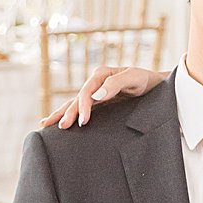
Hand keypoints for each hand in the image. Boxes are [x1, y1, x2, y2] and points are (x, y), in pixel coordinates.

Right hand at [41, 64, 165, 129]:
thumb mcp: (134, 78)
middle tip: (60, 127)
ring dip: (62, 113)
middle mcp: (96, 82)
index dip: (83, 107)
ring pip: (75, 103)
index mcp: (101, 75)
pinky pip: (82, 108)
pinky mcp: (100, 101)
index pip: (86, 93)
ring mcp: (97, 92)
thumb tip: (96, 96)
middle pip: (77, 99)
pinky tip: (61, 121)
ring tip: (45, 124)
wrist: (157, 84)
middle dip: (66, 113)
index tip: (83, 122)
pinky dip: (70, 114)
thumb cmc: (147, 79)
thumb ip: (116, 84)